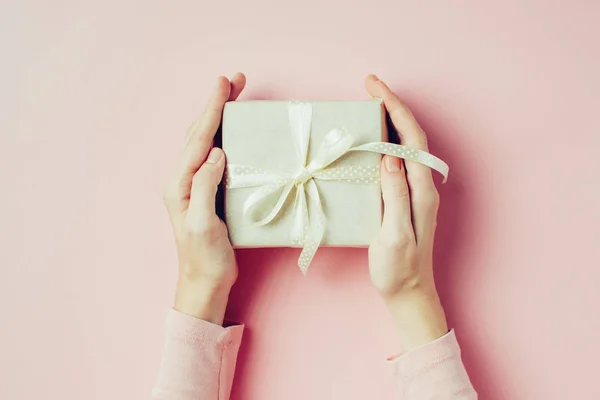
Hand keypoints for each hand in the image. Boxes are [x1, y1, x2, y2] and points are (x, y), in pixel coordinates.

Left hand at [162, 73, 245, 324]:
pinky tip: (233, 130)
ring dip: (219, 117)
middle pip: (199, 133)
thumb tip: (216, 153)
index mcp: (179, 184)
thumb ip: (205, 186)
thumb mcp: (204, 223)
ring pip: (205, 141)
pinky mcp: (208, 191)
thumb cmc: (205, 257)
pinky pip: (213, 155)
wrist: (205, 281)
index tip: (223, 84)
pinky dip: (224, 135)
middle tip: (233, 80)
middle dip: (215, 105)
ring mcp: (194, 185)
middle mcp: (183, 180)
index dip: (211, 110)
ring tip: (234, 96)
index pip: (197, 139)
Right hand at [366, 74, 447, 350]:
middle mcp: (422, 185)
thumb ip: (395, 195)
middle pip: (411, 135)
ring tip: (369, 105)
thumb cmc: (400, 268)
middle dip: (392, 106)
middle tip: (369, 86)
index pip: (411, 139)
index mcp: (422, 190)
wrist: (409, 292)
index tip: (374, 88)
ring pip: (404, 146)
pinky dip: (384, 142)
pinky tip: (370, 141)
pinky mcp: (404, 199)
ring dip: (389, 121)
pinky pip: (396, 161)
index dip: (395, 109)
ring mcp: (414, 191)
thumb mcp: (395, 234)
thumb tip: (389, 156)